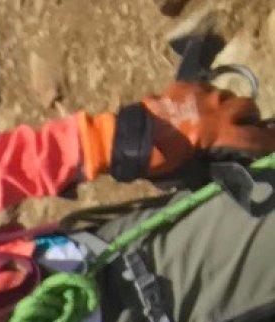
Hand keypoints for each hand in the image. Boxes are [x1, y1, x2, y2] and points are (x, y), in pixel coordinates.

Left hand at [81, 81, 274, 180]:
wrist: (129, 140)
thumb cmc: (157, 161)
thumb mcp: (189, 169)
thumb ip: (215, 161)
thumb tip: (230, 159)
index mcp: (219, 132)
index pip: (255, 136)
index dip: (266, 141)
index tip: (269, 144)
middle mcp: (217, 108)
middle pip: (248, 107)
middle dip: (248, 118)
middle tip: (240, 126)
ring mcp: (202, 93)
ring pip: (227, 95)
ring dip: (226, 106)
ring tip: (215, 116)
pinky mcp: (186, 85)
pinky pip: (206, 88)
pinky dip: (205, 98)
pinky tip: (194, 108)